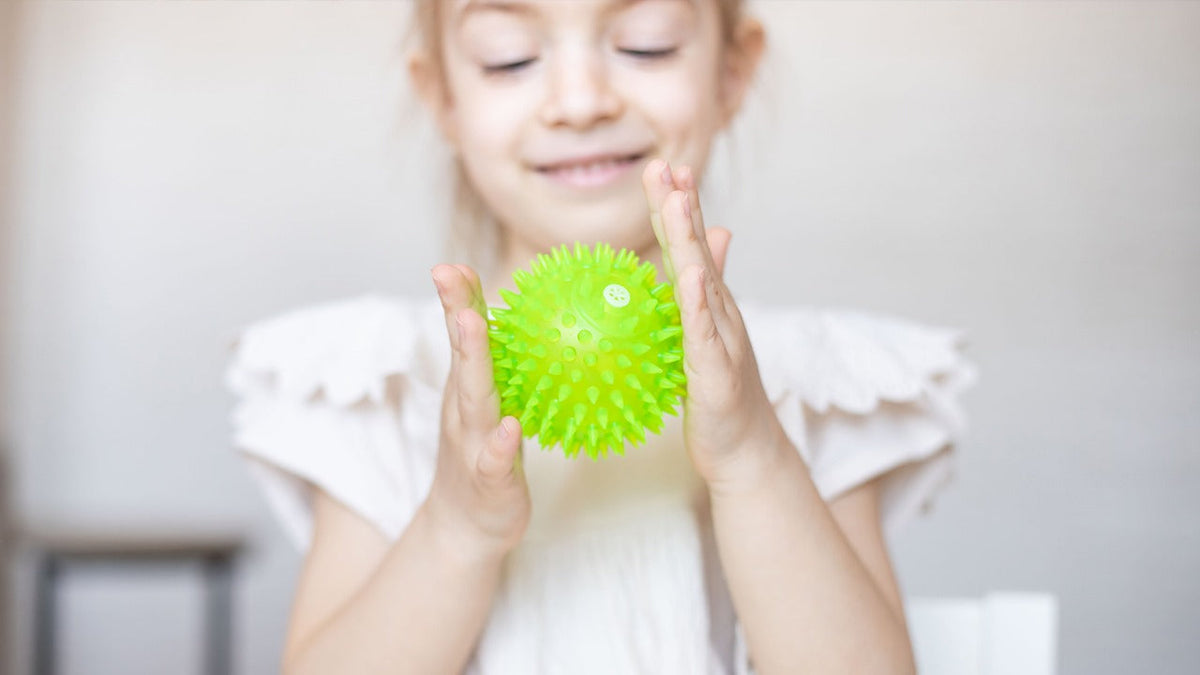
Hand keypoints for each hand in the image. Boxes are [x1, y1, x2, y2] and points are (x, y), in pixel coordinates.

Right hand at [424, 264, 530, 558]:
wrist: (464, 531)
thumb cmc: (484, 459)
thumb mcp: (487, 407)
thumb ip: (494, 366)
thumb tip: (510, 314)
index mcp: (468, 392)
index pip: (463, 337)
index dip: (458, 299)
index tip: (449, 264)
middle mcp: (463, 413)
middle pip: (462, 358)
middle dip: (458, 315)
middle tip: (449, 275)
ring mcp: (473, 446)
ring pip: (474, 403)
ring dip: (473, 364)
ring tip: (474, 326)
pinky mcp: (490, 482)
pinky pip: (494, 462)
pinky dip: (498, 445)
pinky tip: (508, 428)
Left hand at [641, 159, 791, 489]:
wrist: (747, 451)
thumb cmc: (721, 398)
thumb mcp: (705, 342)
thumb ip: (699, 298)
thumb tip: (702, 257)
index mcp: (708, 305)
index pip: (688, 248)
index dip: (676, 208)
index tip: (662, 167)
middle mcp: (719, 313)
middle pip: (695, 252)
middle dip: (680, 207)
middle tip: (664, 165)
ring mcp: (722, 339)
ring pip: (700, 282)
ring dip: (689, 241)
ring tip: (675, 202)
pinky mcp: (718, 371)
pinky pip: (705, 333)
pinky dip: (698, 303)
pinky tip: (691, 277)